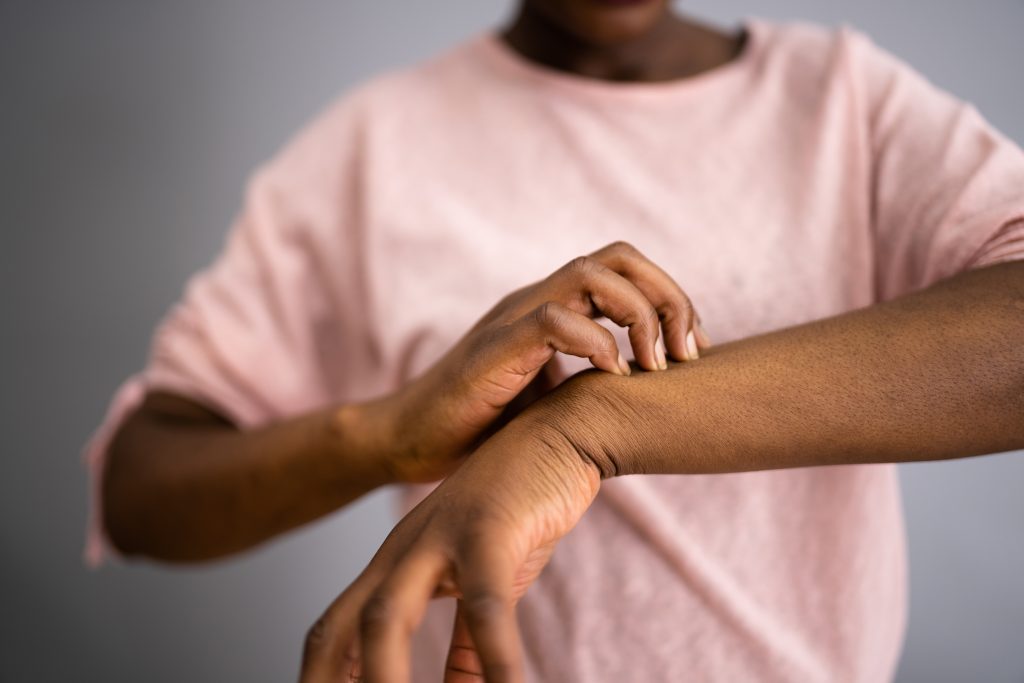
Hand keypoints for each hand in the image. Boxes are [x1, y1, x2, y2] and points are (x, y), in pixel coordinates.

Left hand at [298, 418, 597, 682]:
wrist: (559, 434)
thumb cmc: (520, 512)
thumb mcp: (485, 585)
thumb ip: (467, 643)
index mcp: (396, 565)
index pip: (333, 633)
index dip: (319, 682)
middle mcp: (404, 552)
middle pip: (341, 629)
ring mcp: (440, 537)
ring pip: (387, 615)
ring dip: (385, 681)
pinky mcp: (488, 531)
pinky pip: (484, 605)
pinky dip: (494, 658)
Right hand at [369, 240, 708, 481]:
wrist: (410, 441)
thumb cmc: (480, 426)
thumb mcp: (550, 399)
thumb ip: (590, 385)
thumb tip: (649, 400)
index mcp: (553, 308)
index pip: (625, 270)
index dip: (671, 299)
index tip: (693, 350)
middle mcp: (537, 301)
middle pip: (620, 258)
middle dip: (669, 297)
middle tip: (688, 352)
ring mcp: (515, 318)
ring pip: (592, 275)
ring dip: (640, 314)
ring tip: (655, 364)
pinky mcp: (497, 347)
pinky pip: (554, 319)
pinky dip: (596, 341)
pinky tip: (614, 374)